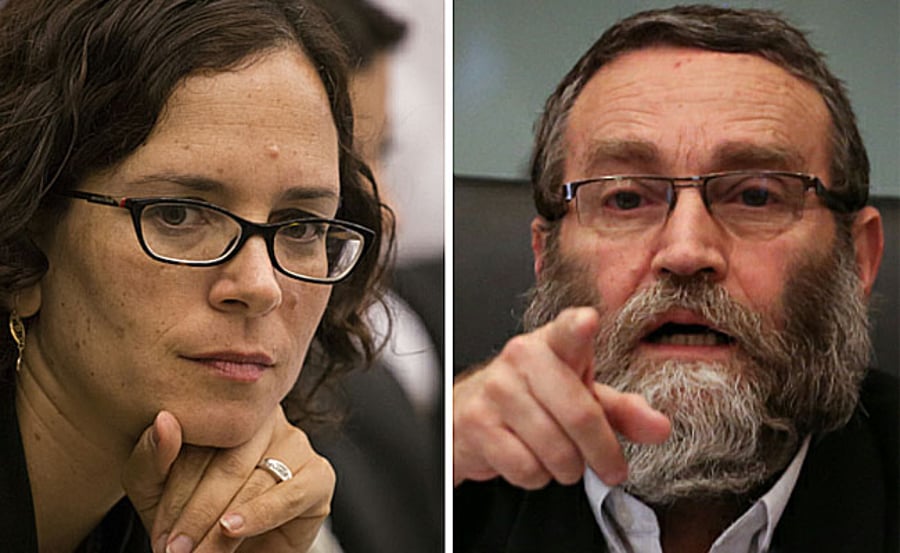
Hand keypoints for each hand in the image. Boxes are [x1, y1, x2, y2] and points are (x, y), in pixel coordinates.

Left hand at [123, 406, 334, 552]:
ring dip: (221, 526)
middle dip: (197, 513)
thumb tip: (165, 421)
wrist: (239, 551)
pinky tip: (234, 529)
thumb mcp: (158, 490)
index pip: (199, 443)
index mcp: (225, 410)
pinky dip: (261, 514)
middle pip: (227, 462)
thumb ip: (152, 457)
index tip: (158, 533)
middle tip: (174, 550)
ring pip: (256, 480)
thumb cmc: (194, 513)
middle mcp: (265, 419)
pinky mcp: (319, 474)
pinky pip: (291, 492)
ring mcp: (296, 442)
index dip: (174, 491)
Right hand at [453, 306, 670, 488]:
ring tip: (561, 459)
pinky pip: (526, 468)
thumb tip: (660, 428)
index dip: (578, 327)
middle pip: (579, 415)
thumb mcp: (581, 396)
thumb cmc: (534, 399)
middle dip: (602, 454)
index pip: (567, 331)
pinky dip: (536, 477)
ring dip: (567, 469)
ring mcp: (496, 389)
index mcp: (553, 343)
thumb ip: (622, 411)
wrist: (470, 411)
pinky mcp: (477, 422)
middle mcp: (522, 358)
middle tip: (611, 469)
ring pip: (554, 450)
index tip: (587, 321)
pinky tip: (531, 461)